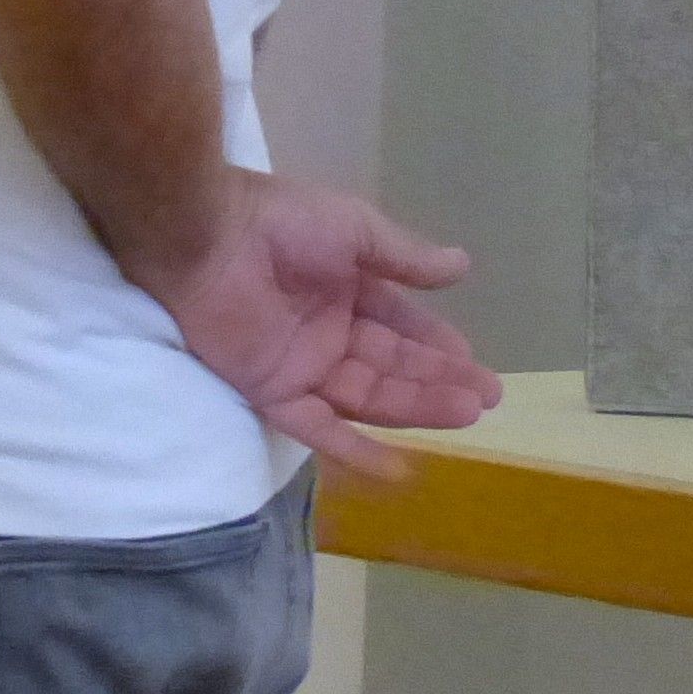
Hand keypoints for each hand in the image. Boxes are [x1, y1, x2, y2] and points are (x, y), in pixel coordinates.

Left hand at [146, 168, 506, 477]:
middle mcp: (324, 330)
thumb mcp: (353, 230)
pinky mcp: (270, 390)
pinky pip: (317, 428)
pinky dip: (355, 450)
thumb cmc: (280, 223)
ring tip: (466, 413)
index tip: (476, 364)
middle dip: (437, 380)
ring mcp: (298, 364)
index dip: (436, 345)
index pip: (398, 324)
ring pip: (367, 396)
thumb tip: (462, 265)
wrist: (205, 236)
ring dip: (415, 407)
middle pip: (389, 365)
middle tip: (486, 398)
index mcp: (341, 288)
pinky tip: (401, 470)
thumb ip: (403, 257)